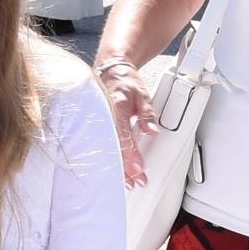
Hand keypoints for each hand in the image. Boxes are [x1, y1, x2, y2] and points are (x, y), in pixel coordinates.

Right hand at [96, 61, 155, 184]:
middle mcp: (104, 116)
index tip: (138, 169)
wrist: (111, 68)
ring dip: (117, 167)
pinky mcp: (97, 126)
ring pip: (105, 149)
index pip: (122, 136)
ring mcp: (98, 121)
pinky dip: (110, 159)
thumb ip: (147, 113)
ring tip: (128, 181)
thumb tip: (151, 129)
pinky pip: (102, 145)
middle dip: (124, 168)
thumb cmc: (124, 80)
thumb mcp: (142, 93)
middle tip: (136, 181)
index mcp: (116, 107)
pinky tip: (115, 171)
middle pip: (112, 148)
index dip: (130, 155)